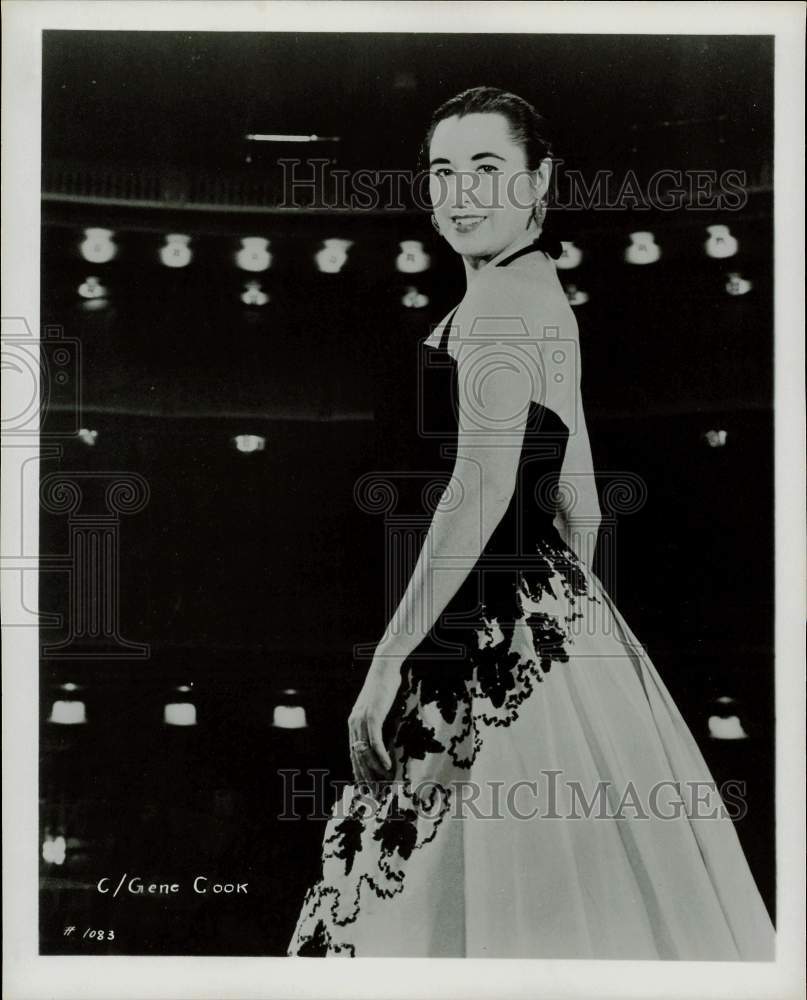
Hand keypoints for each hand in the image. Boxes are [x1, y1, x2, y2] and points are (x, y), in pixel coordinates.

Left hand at [347, 655, 403, 785]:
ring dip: (374, 771)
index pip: (353, 753)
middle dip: (365, 777)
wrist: (385, 667)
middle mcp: (354, 724)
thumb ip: (377, 724)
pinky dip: (381, 756)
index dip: (359, 772)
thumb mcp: (378, 709)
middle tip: (373, 794)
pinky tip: (387, 767)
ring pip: (365, 752)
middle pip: (357, 757)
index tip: (365, 788)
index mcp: (353, 723)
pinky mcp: (372, 716)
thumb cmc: (384, 687)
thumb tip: (384, 740)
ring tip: (382, 785)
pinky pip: (375, 742)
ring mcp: (361, 720)